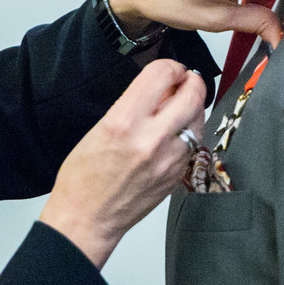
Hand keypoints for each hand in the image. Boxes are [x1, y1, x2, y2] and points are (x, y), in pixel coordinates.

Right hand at [40, 60, 205, 268]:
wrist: (88, 217)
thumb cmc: (84, 177)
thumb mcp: (101, 127)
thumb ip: (134, 104)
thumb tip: (161, 86)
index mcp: (124, 122)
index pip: (162, 75)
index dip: (170, 66)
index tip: (170, 70)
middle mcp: (150, 139)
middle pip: (192, 94)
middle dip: (192, 82)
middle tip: (186, 81)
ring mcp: (168, 160)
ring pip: (199, 119)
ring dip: (194, 107)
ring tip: (180, 108)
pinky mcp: (177, 175)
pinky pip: (195, 143)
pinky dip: (190, 132)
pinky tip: (177, 133)